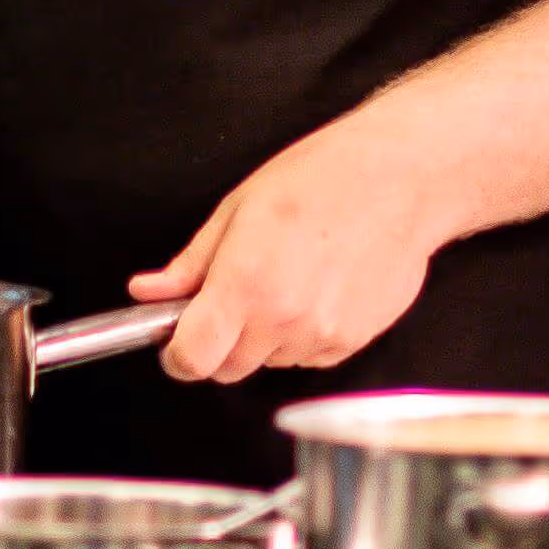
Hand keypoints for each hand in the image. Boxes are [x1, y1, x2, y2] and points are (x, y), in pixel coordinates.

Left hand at [131, 125, 446, 382]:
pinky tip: (318, 288)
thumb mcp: (239, 208)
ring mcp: (320, 336)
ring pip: (269, 362)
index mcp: (245, 283)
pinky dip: (302, 335)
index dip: (176, 355)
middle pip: (227, 369)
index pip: (192, 359)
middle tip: (235, 296)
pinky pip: (307, 357)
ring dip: (265, 336)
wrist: (401, 181)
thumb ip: (191, 263)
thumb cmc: (323, 179)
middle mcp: (283, 319)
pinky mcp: (351, 343)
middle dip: (220, 343)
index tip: (176, 342)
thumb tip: (148, 291)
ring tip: (288, 279)